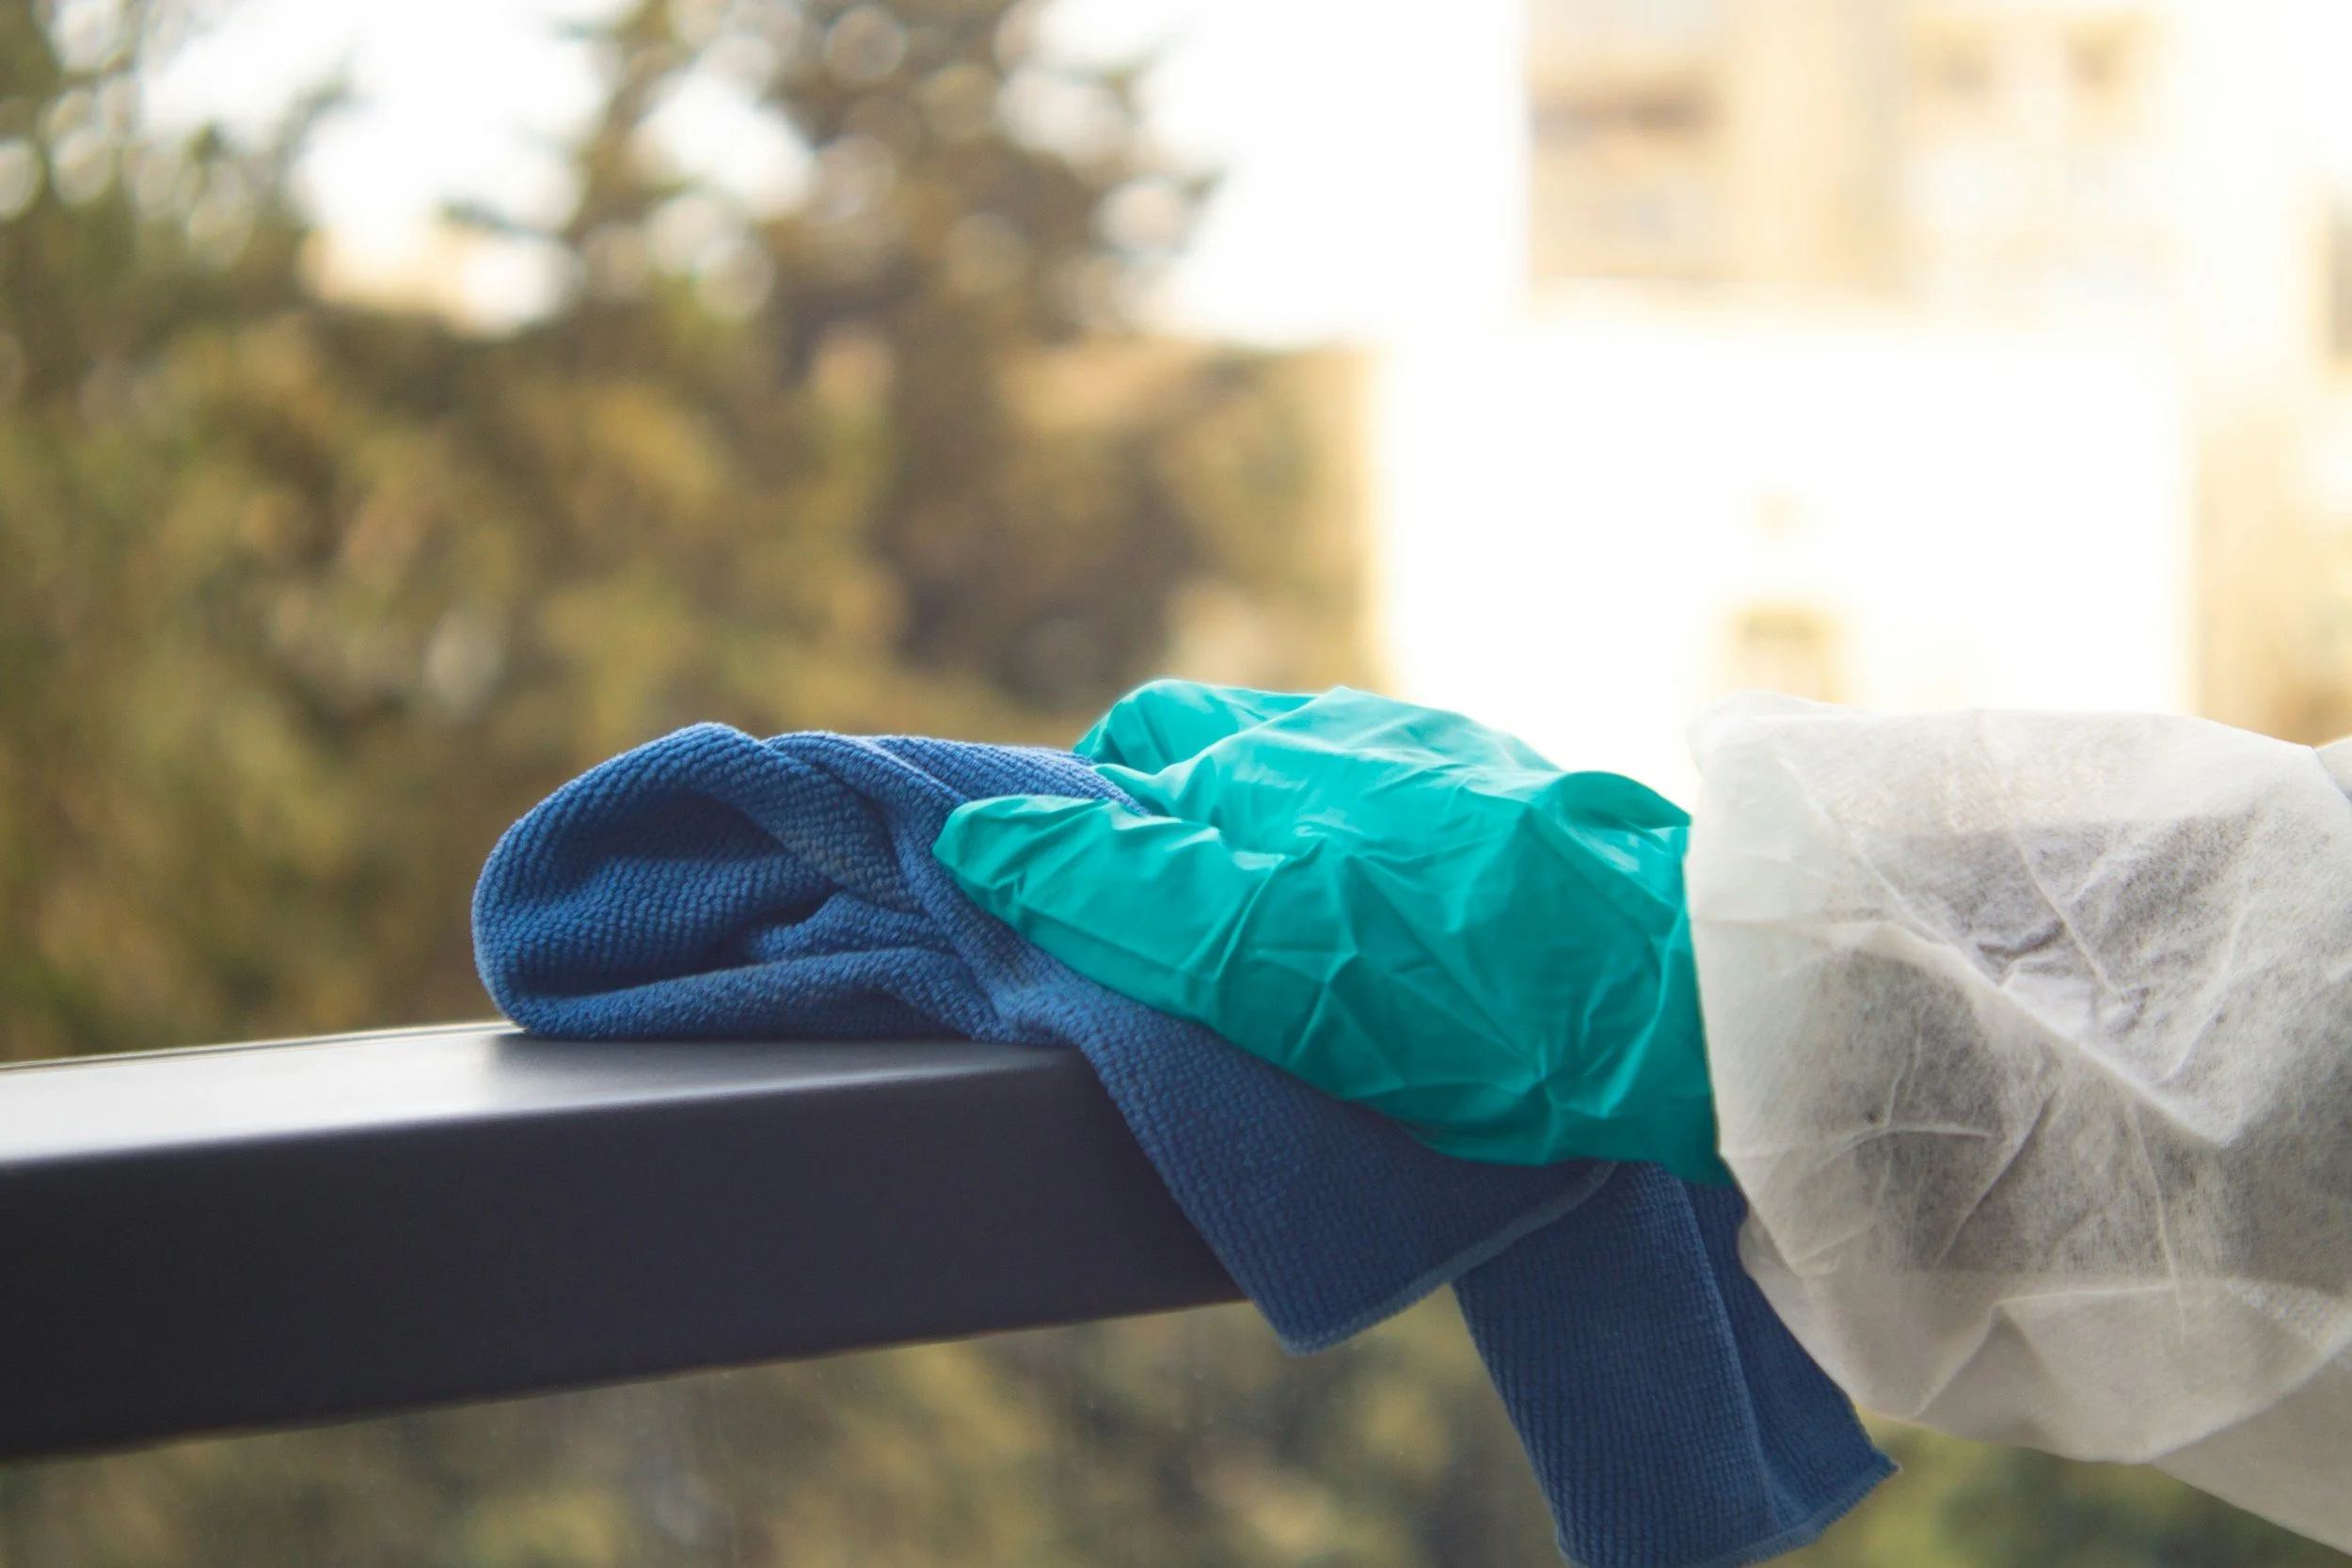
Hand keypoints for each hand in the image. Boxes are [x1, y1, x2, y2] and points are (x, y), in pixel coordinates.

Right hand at [932, 681, 1725, 1183]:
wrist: (1691, 1004)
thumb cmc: (1466, 992)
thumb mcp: (1261, 953)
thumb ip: (1120, 889)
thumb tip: (979, 834)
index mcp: (1284, 752)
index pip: (1140, 742)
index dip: (1092, 811)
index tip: (1078, 898)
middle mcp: (1366, 734)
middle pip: (1227, 753)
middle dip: (1179, 824)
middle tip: (1177, 942)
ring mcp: (1458, 766)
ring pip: (1321, 781)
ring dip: (1276, 842)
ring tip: (1287, 949)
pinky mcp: (1533, 811)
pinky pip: (1410, 815)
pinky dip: (1368, 863)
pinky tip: (1400, 938)